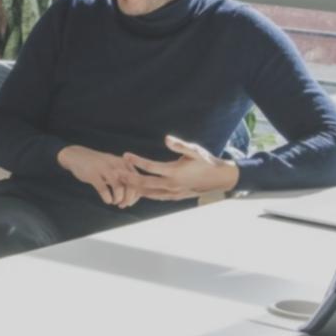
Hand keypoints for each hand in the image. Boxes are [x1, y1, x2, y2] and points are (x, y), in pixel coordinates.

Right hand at [58, 144, 148, 207]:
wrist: (76, 156)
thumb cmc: (99, 166)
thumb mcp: (114, 168)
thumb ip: (126, 178)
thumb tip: (136, 197)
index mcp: (124, 163)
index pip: (138, 182)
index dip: (136, 195)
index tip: (130, 202)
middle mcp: (116, 164)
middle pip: (130, 185)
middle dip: (128, 199)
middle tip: (123, 205)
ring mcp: (104, 168)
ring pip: (118, 188)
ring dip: (118, 199)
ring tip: (114, 202)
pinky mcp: (92, 174)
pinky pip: (104, 190)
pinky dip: (107, 198)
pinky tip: (107, 200)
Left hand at [123, 135, 238, 199]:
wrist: (220, 178)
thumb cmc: (207, 162)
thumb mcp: (195, 150)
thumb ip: (180, 145)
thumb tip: (166, 138)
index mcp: (174, 172)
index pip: (150, 167)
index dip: (136, 161)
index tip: (125, 155)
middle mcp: (172, 184)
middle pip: (145, 183)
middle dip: (129, 178)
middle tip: (116, 173)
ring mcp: (173, 193)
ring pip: (149, 193)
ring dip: (134, 188)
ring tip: (121, 182)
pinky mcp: (175, 197)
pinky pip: (156, 197)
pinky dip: (145, 194)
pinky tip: (136, 191)